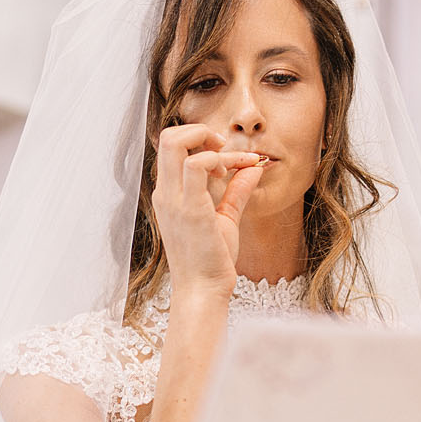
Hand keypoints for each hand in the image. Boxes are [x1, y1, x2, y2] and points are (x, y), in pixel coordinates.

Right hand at [151, 124, 264, 295]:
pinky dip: (217, 160)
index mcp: (168, 195)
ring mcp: (174, 200)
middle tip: (222, 150)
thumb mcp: (225, 218)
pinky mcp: (189, 208)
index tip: (231, 161)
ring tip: (225, 165)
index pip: (174, 148)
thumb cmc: (211, 260)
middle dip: (200, 131)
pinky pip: (197, 164)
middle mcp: (166, 194)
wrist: (203, 290)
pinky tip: (227, 175)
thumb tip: (255, 167)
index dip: (203, 143)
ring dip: (207, 142)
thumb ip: (237, 191)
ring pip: (175, 141)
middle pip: (168, 136)